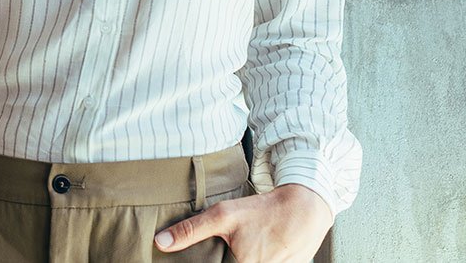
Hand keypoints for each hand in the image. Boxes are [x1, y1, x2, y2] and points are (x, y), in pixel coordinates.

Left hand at [153, 184, 332, 262]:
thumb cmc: (263, 211)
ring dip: (248, 258)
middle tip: (239, 246)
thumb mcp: (223, 215)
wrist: (306, 208)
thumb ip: (190, 231)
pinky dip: (262, 259)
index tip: (224, 254)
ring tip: (252, 246)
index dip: (219, 262)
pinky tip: (263, 250)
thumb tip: (160, 242)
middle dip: (232, 259)